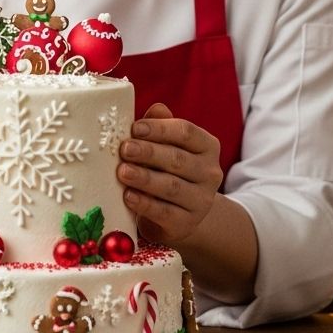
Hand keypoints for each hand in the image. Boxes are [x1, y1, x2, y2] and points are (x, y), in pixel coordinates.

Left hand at [117, 102, 223, 243]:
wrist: (179, 214)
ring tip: (122, 171)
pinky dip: (144, 204)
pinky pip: (164, 212)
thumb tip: (155, 109)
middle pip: (177, 159)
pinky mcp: (186, 223)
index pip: (186, 132)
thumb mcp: (169, 146)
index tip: (134, 127)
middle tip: (124, 148)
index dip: (159, 129)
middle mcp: (210, 173)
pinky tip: (128, 196)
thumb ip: (162, 126)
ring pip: (171, 186)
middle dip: (148, 152)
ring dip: (144, 178)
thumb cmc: (168, 170)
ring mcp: (201, 200)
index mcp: (207, 146)